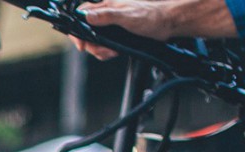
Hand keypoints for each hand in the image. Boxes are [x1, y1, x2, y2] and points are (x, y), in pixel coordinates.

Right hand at [77, 0, 238, 56]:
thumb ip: (106, 15)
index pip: (81, 14)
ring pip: (95, 39)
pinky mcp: (118, 34)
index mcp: (105, 6)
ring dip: (100, 50)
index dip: (77, 29)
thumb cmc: (151, 16)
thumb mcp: (126, 16)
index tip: (81, 42)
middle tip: (100, 50)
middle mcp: (107, 14)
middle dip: (91, 44)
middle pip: (86, 30)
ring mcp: (112, 25)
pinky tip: (115, 52)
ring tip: (110, 52)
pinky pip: (105, 45)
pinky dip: (107, 52)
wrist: (168, 24)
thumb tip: (87, 16)